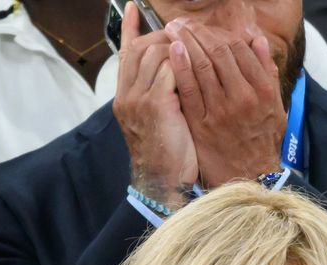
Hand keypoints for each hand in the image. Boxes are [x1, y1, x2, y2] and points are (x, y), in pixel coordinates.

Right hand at [114, 2, 197, 206]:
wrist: (165, 184)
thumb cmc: (168, 157)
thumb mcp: (160, 120)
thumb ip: (161, 93)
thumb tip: (175, 67)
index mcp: (125, 98)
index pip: (125, 53)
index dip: (128, 30)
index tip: (132, 7)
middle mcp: (126, 96)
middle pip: (141, 46)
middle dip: (165, 36)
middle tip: (187, 34)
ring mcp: (137, 99)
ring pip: (157, 52)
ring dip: (181, 47)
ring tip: (200, 49)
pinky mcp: (154, 104)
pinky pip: (171, 68)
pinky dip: (186, 62)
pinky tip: (201, 63)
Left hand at [167, 23, 284, 185]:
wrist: (249, 179)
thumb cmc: (262, 142)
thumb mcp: (275, 107)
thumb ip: (267, 73)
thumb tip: (257, 41)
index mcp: (261, 89)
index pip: (238, 48)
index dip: (218, 32)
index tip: (204, 27)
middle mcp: (242, 96)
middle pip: (218, 52)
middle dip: (198, 32)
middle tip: (182, 23)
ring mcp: (221, 111)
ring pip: (202, 66)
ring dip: (185, 43)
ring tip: (173, 30)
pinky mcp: (202, 126)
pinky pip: (189, 91)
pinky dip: (181, 68)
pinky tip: (173, 52)